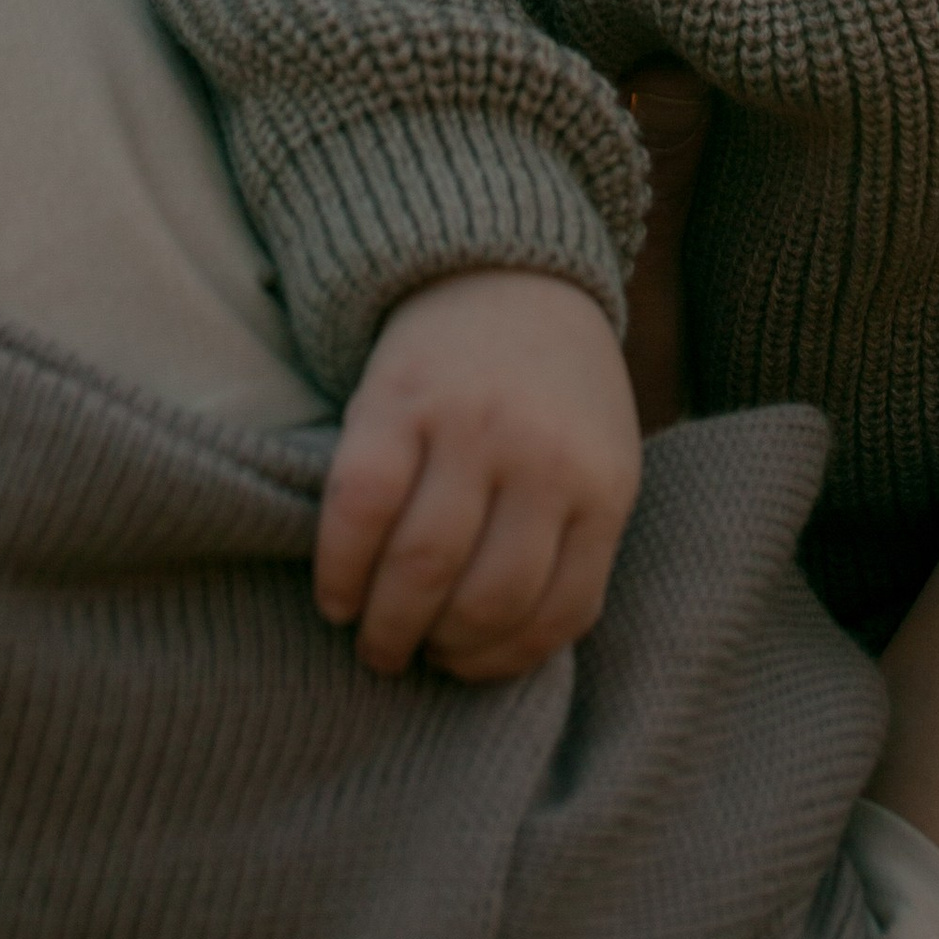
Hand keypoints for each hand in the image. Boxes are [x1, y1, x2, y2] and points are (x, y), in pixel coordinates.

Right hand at [315, 269, 641, 680]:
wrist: (506, 271)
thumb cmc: (552, 392)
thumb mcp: (597, 458)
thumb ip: (571, 541)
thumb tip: (504, 652)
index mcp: (604, 484)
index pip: (556, 611)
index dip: (500, 660)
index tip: (462, 667)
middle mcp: (542, 457)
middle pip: (484, 598)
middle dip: (438, 649)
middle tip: (409, 658)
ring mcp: (469, 426)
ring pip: (421, 564)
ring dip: (387, 624)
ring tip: (372, 638)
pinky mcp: (399, 400)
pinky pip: (361, 507)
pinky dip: (340, 568)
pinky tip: (334, 595)